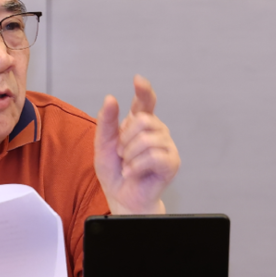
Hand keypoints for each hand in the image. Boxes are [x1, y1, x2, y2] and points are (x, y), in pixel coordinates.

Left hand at [94, 75, 179, 213]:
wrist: (122, 196)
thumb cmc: (115, 171)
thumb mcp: (103, 144)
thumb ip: (106, 122)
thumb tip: (111, 98)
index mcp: (140, 124)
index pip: (145, 102)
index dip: (144, 90)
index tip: (138, 80)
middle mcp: (156, 131)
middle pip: (143, 120)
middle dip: (125, 139)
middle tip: (122, 154)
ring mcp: (166, 146)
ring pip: (147, 139)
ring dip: (130, 155)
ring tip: (128, 165)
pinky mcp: (172, 162)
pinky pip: (153, 156)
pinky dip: (137, 166)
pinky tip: (133, 172)